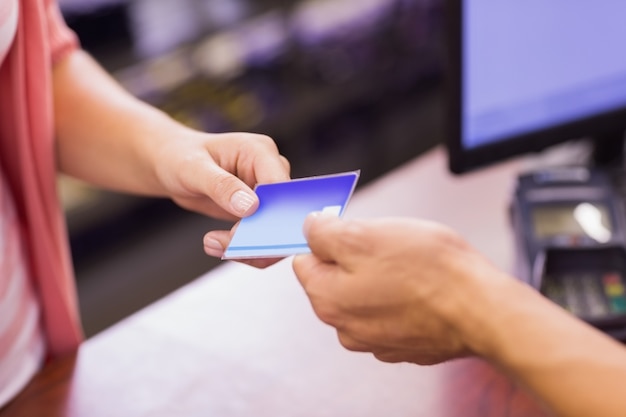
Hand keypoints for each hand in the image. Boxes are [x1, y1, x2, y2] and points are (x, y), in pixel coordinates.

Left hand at [151, 129, 289, 266]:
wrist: (171, 165)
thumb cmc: (180, 156)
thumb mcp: (194, 169)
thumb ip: (222, 186)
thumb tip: (251, 207)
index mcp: (261, 151)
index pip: (280, 185)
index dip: (269, 212)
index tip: (242, 231)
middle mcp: (270, 171)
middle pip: (282, 212)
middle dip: (259, 236)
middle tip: (227, 247)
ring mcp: (267, 193)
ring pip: (275, 231)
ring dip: (249, 247)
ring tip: (214, 244)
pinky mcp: (259, 211)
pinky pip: (262, 238)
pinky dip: (242, 248)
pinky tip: (215, 244)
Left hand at [292, 213, 509, 364]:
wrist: (482, 309)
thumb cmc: (428, 270)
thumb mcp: (364, 234)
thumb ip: (325, 232)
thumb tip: (310, 228)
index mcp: (327, 299)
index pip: (306, 260)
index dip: (328, 239)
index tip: (352, 232)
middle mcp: (344, 327)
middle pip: (336, 278)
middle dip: (356, 259)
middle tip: (388, 248)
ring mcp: (374, 340)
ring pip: (365, 293)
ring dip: (380, 278)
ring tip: (410, 268)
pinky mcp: (403, 344)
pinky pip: (390, 311)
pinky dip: (400, 298)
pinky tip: (421, 289)